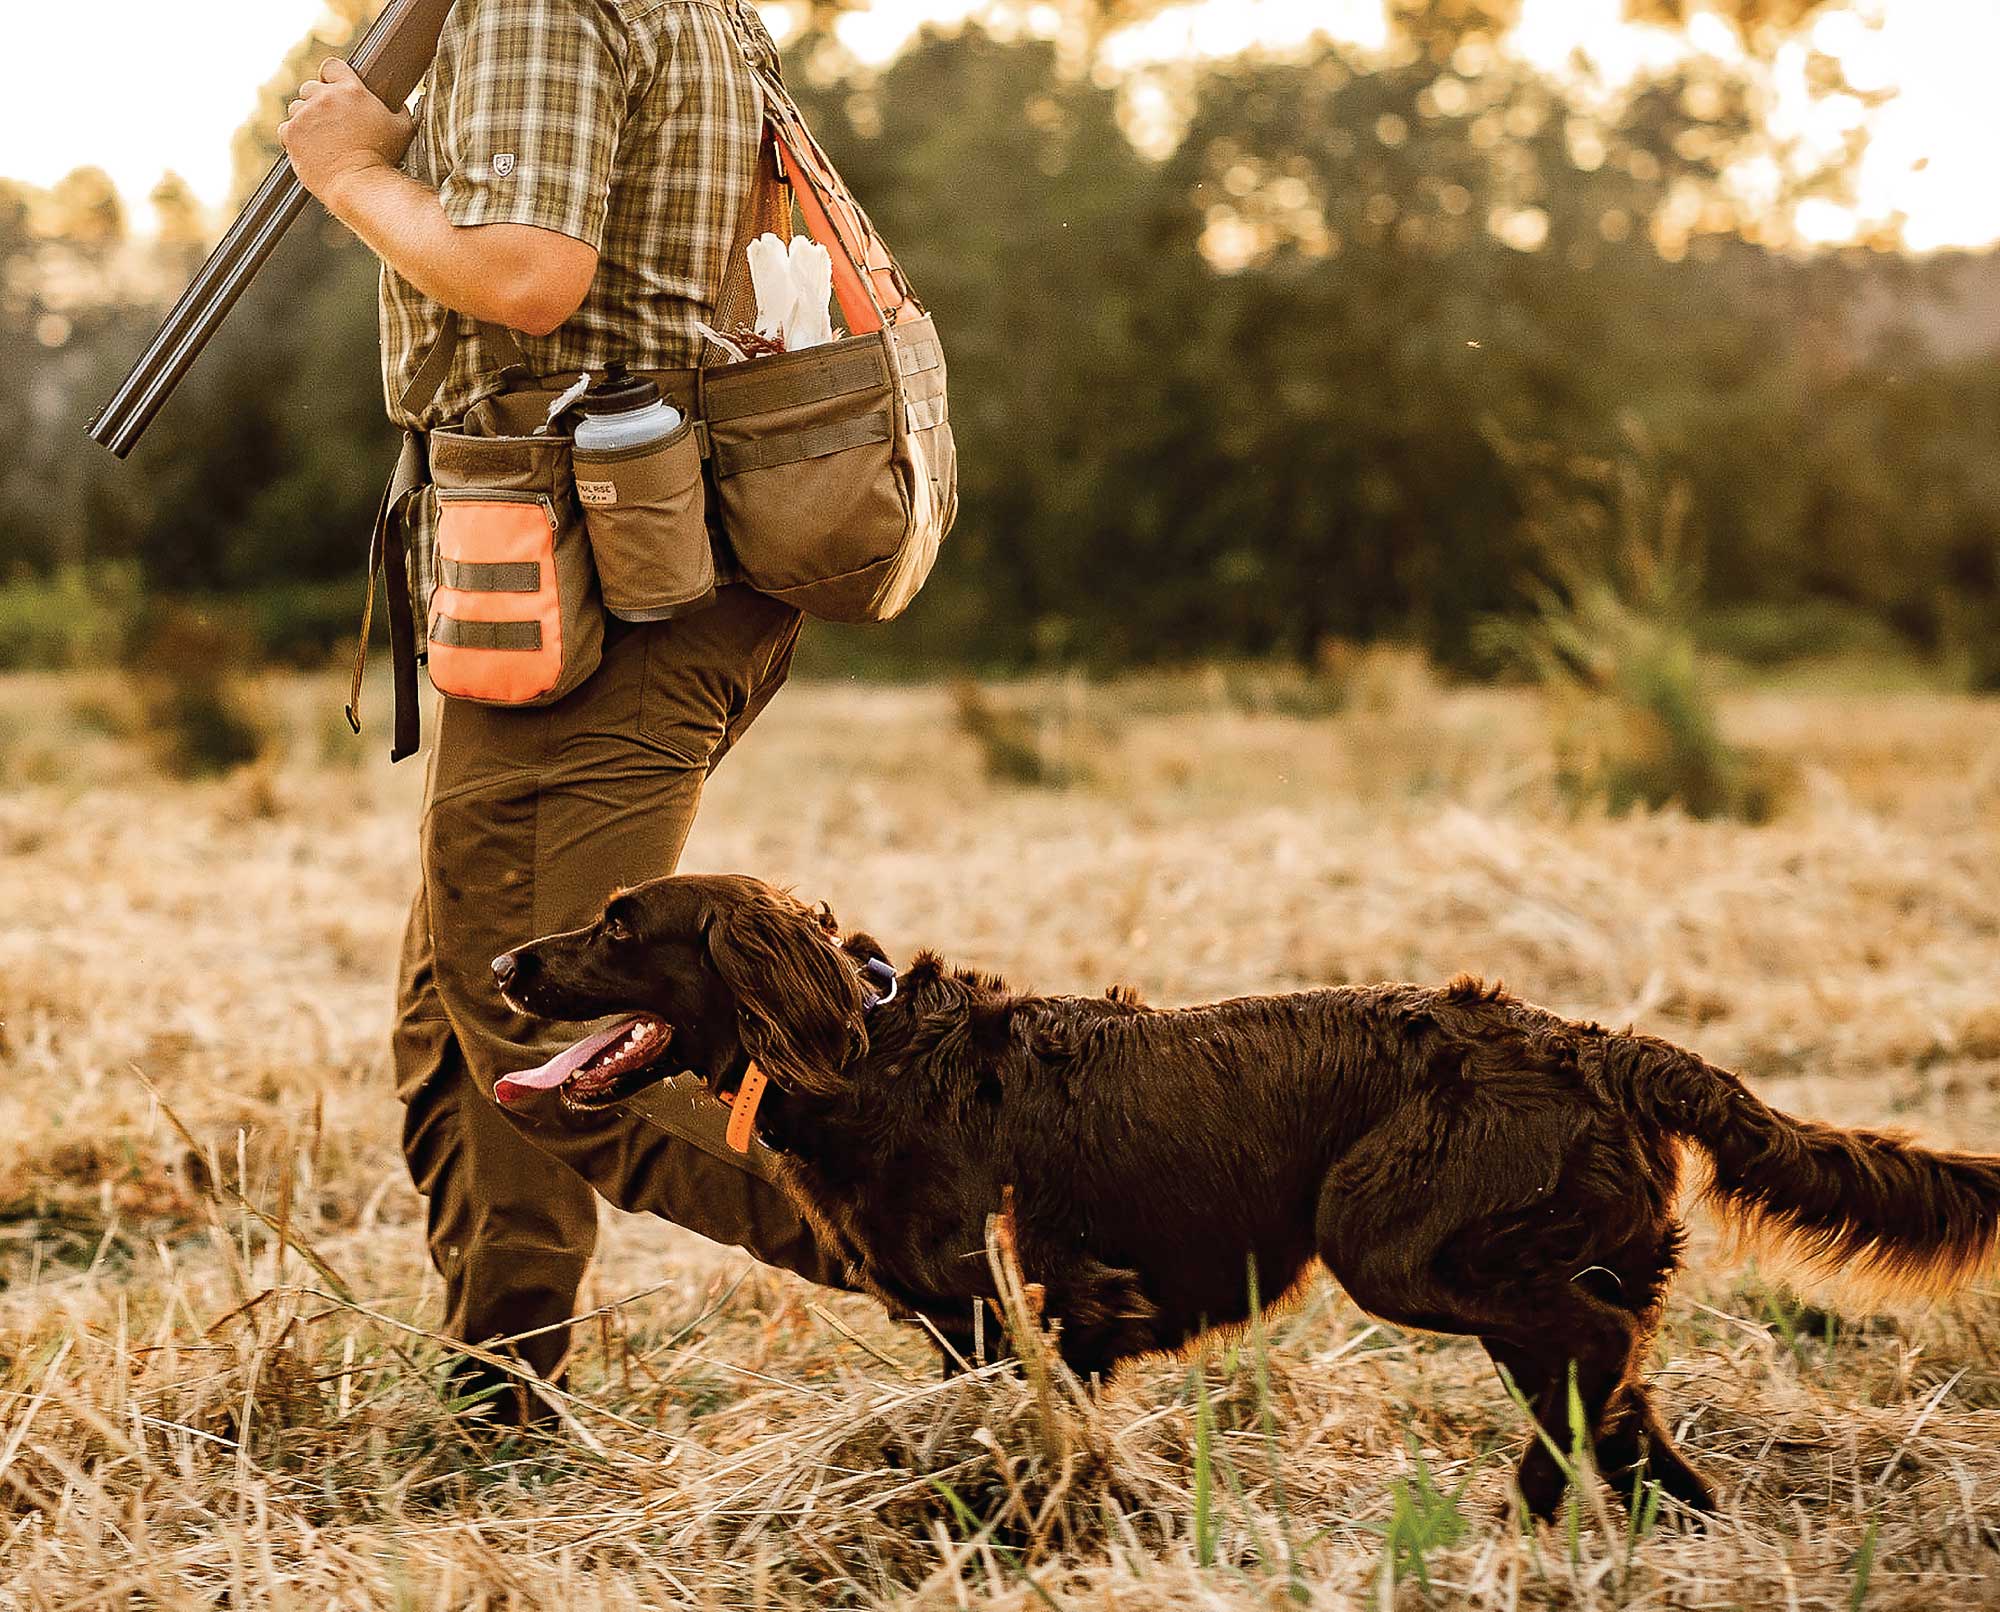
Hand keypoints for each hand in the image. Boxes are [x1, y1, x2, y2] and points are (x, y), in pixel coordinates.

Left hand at [279, 58, 415, 212]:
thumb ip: (398, 109)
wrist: (360, 185)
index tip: (333, 92)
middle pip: (310, 88)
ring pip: (296, 108)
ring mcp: (305, 114)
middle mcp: (325, 97)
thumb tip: (397, 103)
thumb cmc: (383, 160)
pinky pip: (286, 129)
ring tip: (321, 141)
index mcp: (351, 90)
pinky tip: (311, 150)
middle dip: (317, 103)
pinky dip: (295, 139)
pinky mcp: (292, 133)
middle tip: (330, 125)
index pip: (331, 66)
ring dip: (305, 121)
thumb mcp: (402, 129)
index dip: (330, 78)